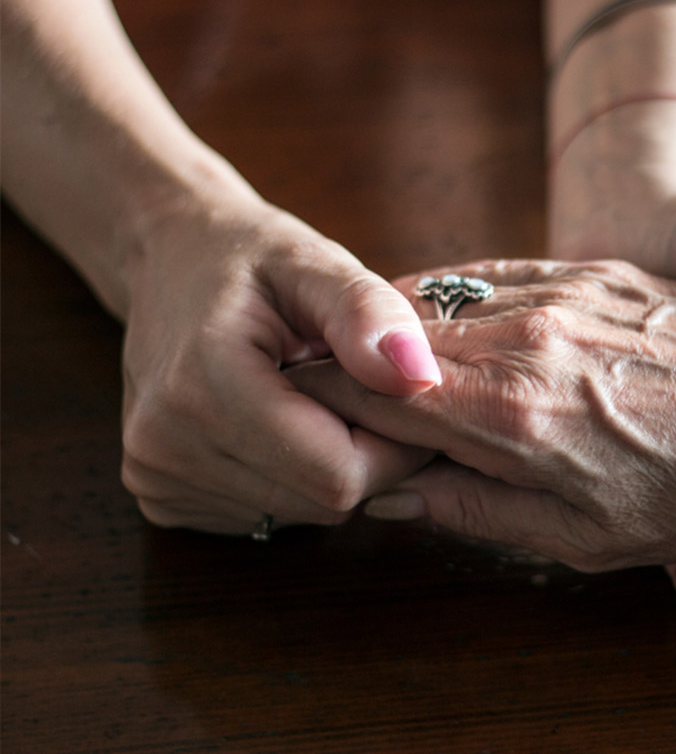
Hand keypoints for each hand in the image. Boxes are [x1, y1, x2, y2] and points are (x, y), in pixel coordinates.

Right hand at [120, 200, 437, 533]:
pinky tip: (281, 421)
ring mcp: (157, 479)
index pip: (339, 475)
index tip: (402, 393)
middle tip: (363, 388)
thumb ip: (369, 314)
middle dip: (365, 453)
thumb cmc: (248, 256)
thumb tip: (422, 378)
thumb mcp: (316, 262)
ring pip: (302, 514)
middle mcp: (165, 446)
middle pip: (324, 503)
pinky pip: (269, 515)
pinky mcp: (161, 500)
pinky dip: (293, 476)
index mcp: (201, 385)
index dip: (394, 445)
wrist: (168, 263)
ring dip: (329, 465)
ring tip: (317, 395)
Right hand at [289, 258, 675, 569]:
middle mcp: (524, 336)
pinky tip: (443, 316)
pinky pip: (497, 274)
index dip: (332, 411)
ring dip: (402, 332)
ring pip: (443, 300)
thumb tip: (395, 496)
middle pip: (400, 343)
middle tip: (329, 390)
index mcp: (509, 413)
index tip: (310, 421)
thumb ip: (476, 511)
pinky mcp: (595, 269)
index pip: (378, 399)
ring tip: (375, 358)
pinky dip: (456, 298)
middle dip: (358, 369)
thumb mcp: (584, 536)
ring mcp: (562, 291)